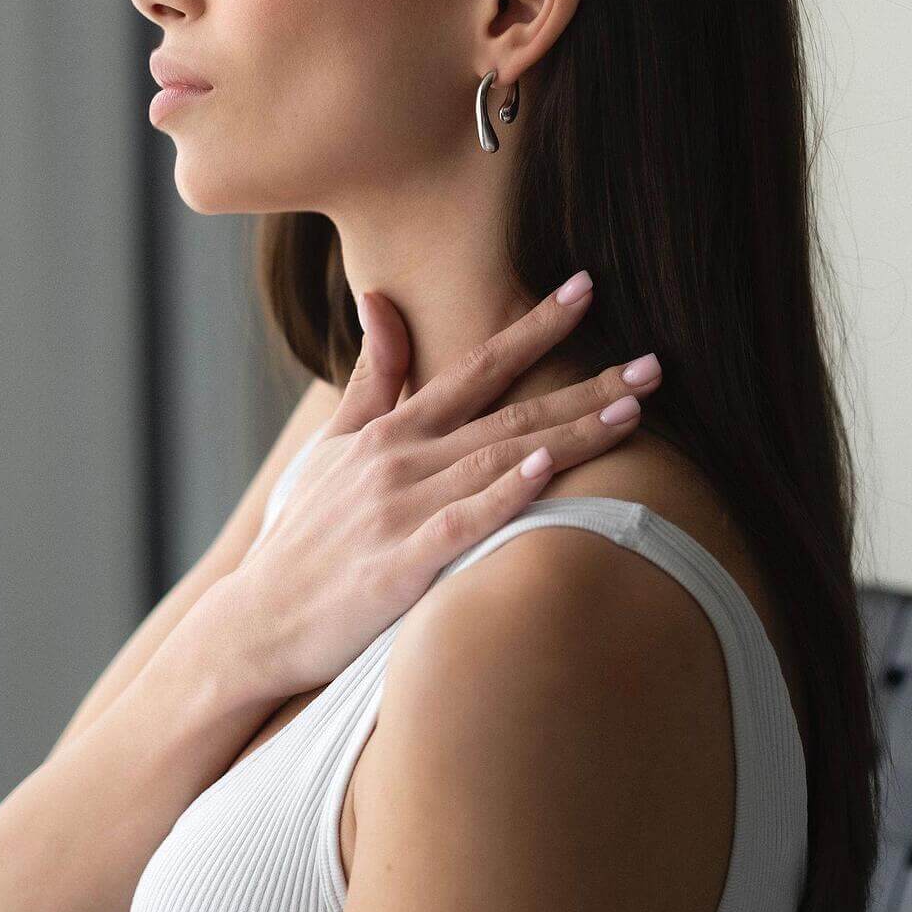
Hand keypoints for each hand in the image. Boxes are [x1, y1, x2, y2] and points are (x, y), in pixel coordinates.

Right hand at [226, 275, 662, 696]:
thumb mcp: (329, 448)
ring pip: (501, 461)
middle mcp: (402, 461)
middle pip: (510, 412)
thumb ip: (371, 379)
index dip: (534, 327)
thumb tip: (379, 300)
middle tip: (655, 362)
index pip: (475, 367)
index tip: (586, 289)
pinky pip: (462, 524)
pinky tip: (547, 472)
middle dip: (587, 385)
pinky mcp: (401, 567)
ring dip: (570, 433)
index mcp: (392, 432)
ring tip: (633, 411)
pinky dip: (504, 495)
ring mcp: (402, 511)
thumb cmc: (301, 537)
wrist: (256, 623)